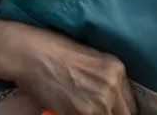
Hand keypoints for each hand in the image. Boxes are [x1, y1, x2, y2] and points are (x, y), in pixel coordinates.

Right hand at [4, 25, 131, 114]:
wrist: (26, 52)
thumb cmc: (49, 48)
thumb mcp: (87, 57)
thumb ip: (103, 77)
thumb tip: (108, 96)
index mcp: (116, 69)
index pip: (130, 103)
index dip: (118, 109)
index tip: (108, 109)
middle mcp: (113, 85)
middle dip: (110, 114)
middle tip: (93, 110)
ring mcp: (100, 101)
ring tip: (79, 108)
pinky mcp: (82, 112)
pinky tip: (70, 110)